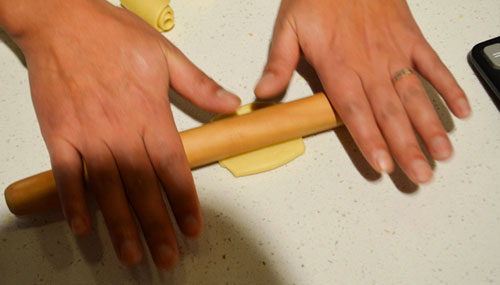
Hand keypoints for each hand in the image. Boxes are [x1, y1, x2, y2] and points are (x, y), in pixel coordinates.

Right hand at [9, 0, 239, 267]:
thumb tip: (232, 104)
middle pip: (142, 188)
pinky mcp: (59, 134)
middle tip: (166, 256)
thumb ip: (200, 85)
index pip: (173, 167)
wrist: (62, 20)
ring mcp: (87, 134)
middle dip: (156, 226)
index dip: (184, 201)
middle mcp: (120, 130)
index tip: (192, 227)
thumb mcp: (166, 55)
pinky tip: (84, 227)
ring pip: (108, 188)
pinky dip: (74, 202)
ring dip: (120, 225)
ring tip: (133, 253)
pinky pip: (67, 175)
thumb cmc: (114, 35)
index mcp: (149, 113)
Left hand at [255, 0, 470, 183]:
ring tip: (441, 154)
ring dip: (428, 126)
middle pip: (389, 112)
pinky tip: (460, 111)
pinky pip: (432, 65)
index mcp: (337, 64)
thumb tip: (264, 93)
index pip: (354, 110)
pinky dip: (448, 87)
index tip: (383, 165)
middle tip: (419, 175)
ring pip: (413, 95)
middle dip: (405, 146)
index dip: (370, 139)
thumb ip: (279, 63)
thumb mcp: (288, 26)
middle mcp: (369, 63)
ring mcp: (393, 51)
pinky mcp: (410, 38)